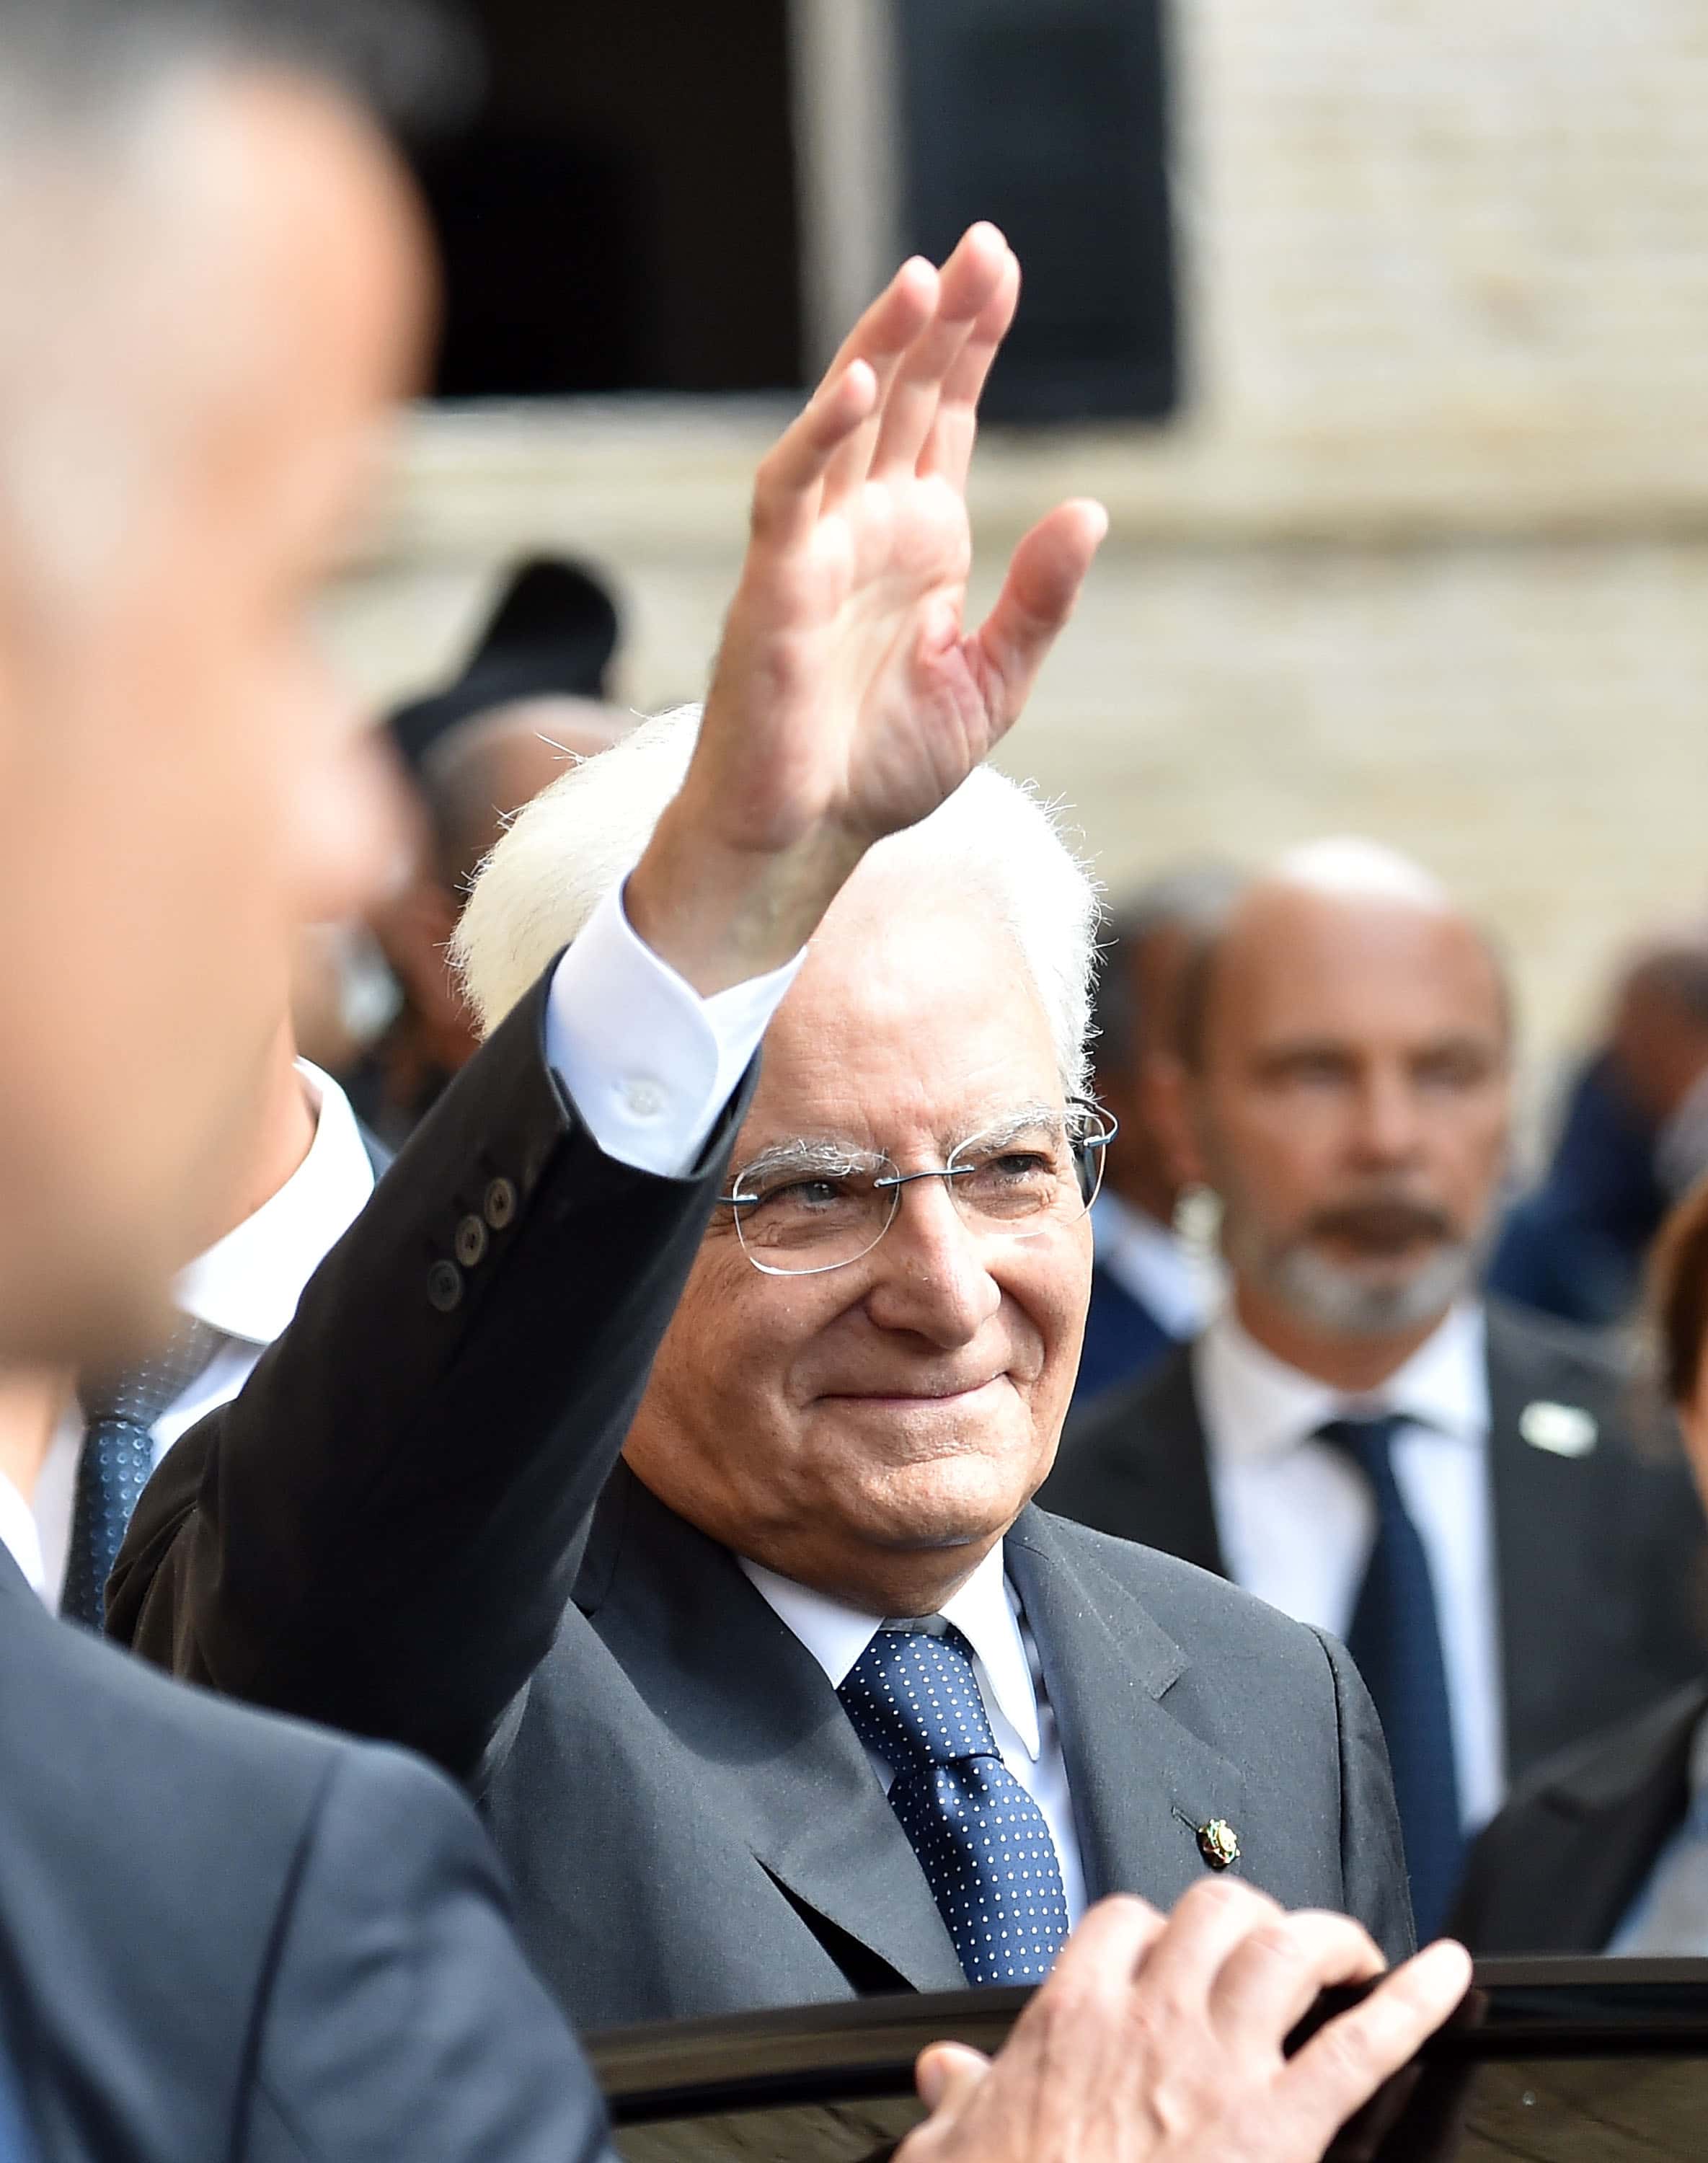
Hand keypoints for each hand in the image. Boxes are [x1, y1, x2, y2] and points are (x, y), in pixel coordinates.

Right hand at [627, 222, 1106, 993]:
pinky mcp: (773, 586)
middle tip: (980, 245)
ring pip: (844, 425)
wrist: (809, 838)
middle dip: (939, 321)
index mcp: (920, 539)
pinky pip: (791, 495)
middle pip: (901, 397)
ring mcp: (816, 549)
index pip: (945, 415)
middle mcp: (866, 527)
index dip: (972, 341)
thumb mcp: (992, 682)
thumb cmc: (884, 764)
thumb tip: (1090, 510)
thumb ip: (1040, 601)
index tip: (1003, 267)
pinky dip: (818, 438)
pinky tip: (858, 386)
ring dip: (878, 351)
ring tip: (924, 281)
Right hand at [896, 1884, 1471, 2162]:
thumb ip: (956, 2103)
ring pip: (1284, 1949)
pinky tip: (1448, 1975)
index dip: (1157, 1925)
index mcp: (1073, 2019)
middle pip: (1214, 1912)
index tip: (1171, 1946)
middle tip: (1271, 1946)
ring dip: (1325, 1938)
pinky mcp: (1277, 2127)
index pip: (1123, 1922)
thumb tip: (947, 2074)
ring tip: (1350, 1953)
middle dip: (1251, 1916)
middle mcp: (1149, 2019)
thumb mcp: (953, 2155)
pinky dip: (1414, 2005)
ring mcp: (1216, 2066)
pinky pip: (1360, 2045)